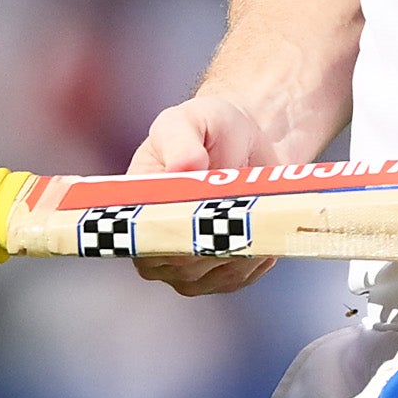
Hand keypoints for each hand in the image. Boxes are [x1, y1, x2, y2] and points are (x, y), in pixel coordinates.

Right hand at [128, 94, 277, 294]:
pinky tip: (263, 224)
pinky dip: (258, 254)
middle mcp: (152, 244)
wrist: (246, 142)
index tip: (209, 210)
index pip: (144, 239)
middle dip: (219, 234)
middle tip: (243, 202)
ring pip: (215, 271)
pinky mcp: (217, 276)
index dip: (177, 230)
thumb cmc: (209, 128)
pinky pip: (240, 277)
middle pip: (184, 261)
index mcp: (133, 207)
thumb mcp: (189, 120)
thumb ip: (182, 141)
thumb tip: (183, 168)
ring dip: (243, 242)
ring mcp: (184, 267)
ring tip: (256, 206)